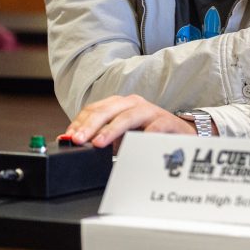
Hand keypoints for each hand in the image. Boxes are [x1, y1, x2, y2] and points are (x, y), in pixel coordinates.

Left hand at [67, 94, 195, 149]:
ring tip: (99, 143)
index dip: (79, 122)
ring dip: (111, 130)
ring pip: (127, 116)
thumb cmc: (147, 135)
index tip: (68, 137)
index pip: (94, 109)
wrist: (180, 135)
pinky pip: (154, 127)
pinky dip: (142, 136)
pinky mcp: (167, 121)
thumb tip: (74, 142)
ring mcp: (151, 111)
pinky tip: (133, 146)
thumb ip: (100, 137)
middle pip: (107, 110)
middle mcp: (134, 104)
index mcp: (119, 104)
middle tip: (78, 140)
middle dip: (90, 125)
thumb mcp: (120, 136)